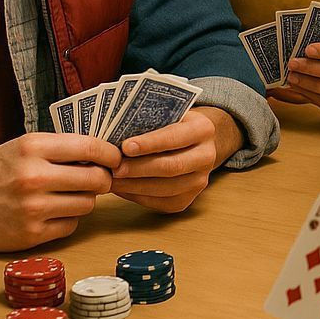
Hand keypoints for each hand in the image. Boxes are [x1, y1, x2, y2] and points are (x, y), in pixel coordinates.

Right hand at [0, 133, 120, 251]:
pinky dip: (67, 219)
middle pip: (97, 179)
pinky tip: (51, 212)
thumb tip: (106, 154)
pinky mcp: (30, 234)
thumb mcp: (24, 148)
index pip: (91, 147)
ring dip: (84, 199)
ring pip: (88, 203)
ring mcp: (32, 208)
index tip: (116, 158)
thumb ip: (62, 148)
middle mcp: (33, 177)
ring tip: (66, 195)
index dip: (111, 154)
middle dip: (102, 179)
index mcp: (32, 148)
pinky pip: (71, 225)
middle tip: (96, 179)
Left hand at [111, 107, 241, 212]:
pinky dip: (137, 197)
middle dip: (139, 169)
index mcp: (203, 129)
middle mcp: (207, 156)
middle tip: (115, 168)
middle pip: (172, 166)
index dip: (150, 143)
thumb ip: (150, 123)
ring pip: (165, 188)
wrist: (194, 144)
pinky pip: (161, 202)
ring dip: (135, 186)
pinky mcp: (188, 199)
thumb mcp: (168, 115)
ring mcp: (200, 180)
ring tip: (112, 180)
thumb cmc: (172, 126)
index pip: (176, 137)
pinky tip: (122, 188)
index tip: (125, 147)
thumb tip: (115, 136)